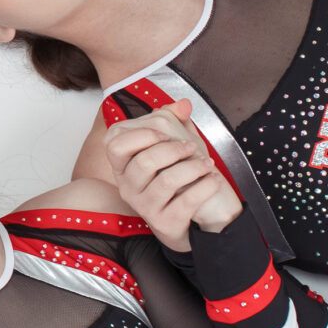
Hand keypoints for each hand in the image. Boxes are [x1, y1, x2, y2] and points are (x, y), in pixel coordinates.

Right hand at [102, 101, 237, 251]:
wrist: (193, 217)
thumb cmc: (179, 178)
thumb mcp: (172, 146)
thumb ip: (172, 121)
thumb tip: (183, 104)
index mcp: (123, 166)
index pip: (114, 145)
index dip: (140, 135)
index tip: (164, 133)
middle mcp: (128, 187)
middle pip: (142, 162)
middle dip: (172, 150)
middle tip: (191, 147)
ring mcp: (145, 207)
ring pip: (166, 182)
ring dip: (193, 168)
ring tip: (208, 164)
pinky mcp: (165, 223)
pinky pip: (185, 202)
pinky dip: (205, 187)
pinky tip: (214, 180)